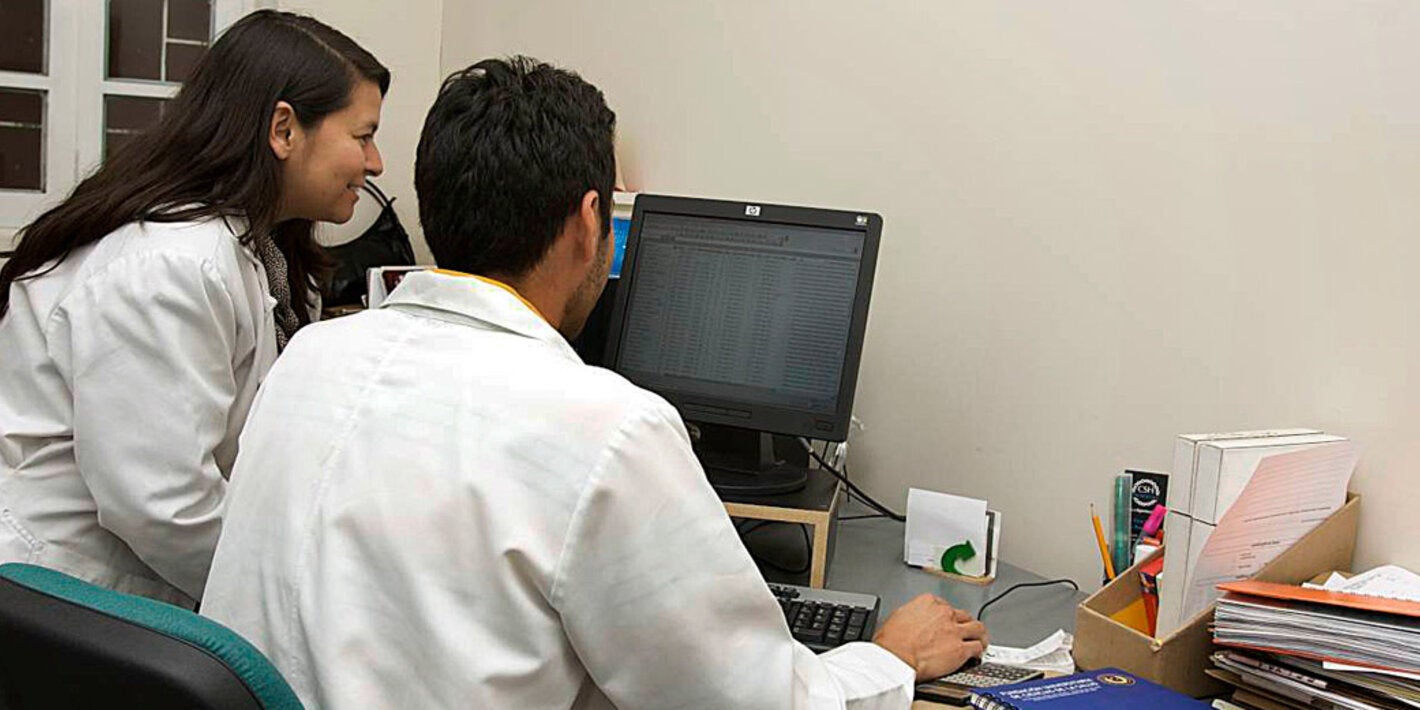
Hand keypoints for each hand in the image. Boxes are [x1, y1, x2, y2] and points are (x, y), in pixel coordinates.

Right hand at [872, 594, 987, 680]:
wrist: (895, 659)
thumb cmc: (891, 642)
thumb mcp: (898, 616)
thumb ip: (913, 615)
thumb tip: (915, 620)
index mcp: (928, 602)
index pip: (946, 605)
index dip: (948, 616)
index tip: (948, 622)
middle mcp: (944, 614)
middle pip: (963, 615)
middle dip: (965, 624)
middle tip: (966, 631)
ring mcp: (954, 631)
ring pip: (977, 628)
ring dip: (980, 635)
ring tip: (980, 640)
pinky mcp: (960, 649)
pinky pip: (977, 648)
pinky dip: (978, 651)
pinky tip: (977, 655)